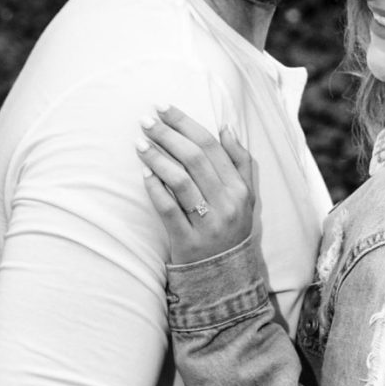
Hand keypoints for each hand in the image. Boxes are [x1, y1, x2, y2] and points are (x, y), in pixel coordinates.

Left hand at [138, 104, 258, 263]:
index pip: (211, 146)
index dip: (186, 123)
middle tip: (146, 121)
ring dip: (157, 158)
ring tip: (139, 143)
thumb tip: (226, 126)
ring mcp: (209, 224)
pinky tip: (143, 173)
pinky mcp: (188, 241)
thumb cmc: (230, 227)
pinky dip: (155, 189)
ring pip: (181, 181)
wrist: (224, 277)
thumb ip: (239, 161)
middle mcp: (227, 204)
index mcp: (240, 189)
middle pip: (195, 159)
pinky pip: (168, 209)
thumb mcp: (245, 196)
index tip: (164, 108)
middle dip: (168, 135)